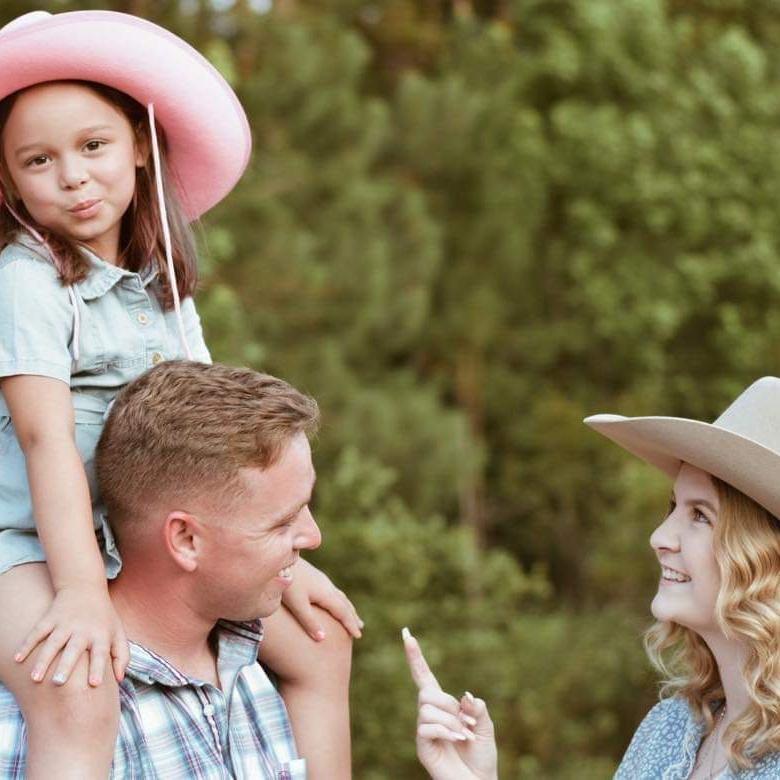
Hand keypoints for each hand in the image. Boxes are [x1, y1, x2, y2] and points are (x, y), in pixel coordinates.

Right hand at [14, 583, 128, 686]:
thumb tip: (120, 680)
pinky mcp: (50, 618)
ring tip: (35, 678)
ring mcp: (65, 623)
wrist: (85, 587)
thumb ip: (121, 655)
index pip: (101, 652)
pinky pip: (37, 632)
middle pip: (74, 648)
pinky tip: (17, 659)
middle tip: (59, 682)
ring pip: (53, 642)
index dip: (99, 667)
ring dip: (43, 659)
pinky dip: (27, 645)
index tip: (94, 683)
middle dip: (67, 665)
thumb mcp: (117, 632)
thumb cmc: (103, 617)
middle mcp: (83, 629)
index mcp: (101, 635)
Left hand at [281, 558, 363, 640]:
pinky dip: (339, 600)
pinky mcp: (315, 577)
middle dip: (352, 616)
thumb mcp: (297, 604)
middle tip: (360, 627)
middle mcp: (327, 586)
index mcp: (326, 593)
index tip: (359, 636)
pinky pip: (333, 591)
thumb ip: (309, 621)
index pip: (343, 612)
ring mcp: (321, 580)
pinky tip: (332, 600)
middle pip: (344, 603)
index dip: (351, 624)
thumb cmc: (288, 582)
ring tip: (351, 615)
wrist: (281, 557)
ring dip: (347, 607)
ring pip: (339, 596)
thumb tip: (322, 639)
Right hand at [403, 627, 497, 779]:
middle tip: (468, 722)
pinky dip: (446, 730)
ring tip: (464, 734)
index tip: (407, 634)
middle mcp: (429, 716)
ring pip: (427, 708)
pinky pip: (427, 727)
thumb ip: (477, 708)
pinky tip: (458, 739)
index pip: (424, 676)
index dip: (416, 657)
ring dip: (451, 719)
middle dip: (449, 703)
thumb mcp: (485, 727)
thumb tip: (464, 696)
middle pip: (427, 692)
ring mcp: (424, 731)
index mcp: (443, 706)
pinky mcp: (423, 747)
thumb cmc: (481, 757)